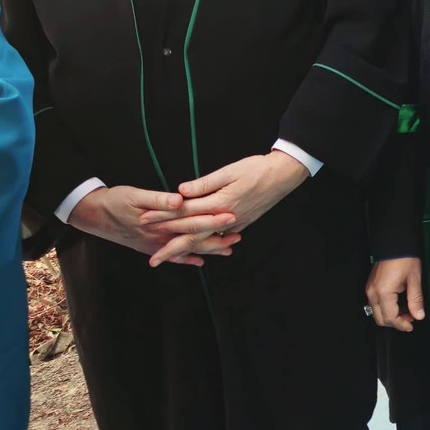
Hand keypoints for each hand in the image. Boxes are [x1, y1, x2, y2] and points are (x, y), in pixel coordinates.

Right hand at [69, 185, 239, 264]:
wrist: (91, 214)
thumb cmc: (114, 200)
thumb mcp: (135, 194)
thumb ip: (157, 198)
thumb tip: (179, 201)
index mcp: (159, 221)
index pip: (191, 221)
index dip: (211, 220)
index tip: (231, 218)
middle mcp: (159, 236)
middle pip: (193, 238)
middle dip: (216, 239)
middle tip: (238, 237)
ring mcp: (153, 243)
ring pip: (186, 249)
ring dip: (207, 249)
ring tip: (228, 249)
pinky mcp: (148, 245)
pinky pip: (171, 255)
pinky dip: (185, 258)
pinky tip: (199, 261)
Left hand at [141, 151, 307, 266]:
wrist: (284, 175)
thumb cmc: (257, 169)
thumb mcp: (230, 171)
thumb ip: (204, 183)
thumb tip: (180, 191)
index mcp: (219, 203)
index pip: (184, 212)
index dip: (163, 216)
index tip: (144, 220)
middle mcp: (226, 218)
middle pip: (193, 236)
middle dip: (171, 247)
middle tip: (153, 260)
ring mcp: (235, 224)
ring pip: (206, 242)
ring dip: (187, 252)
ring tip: (171, 260)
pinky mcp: (242, 224)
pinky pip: (219, 240)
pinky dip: (206, 247)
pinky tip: (198, 252)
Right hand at [367, 258, 426, 332]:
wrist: (395, 243)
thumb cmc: (405, 259)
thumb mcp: (414, 280)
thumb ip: (416, 300)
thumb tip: (419, 316)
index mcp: (383, 293)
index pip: (390, 317)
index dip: (401, 325)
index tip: (411, 326)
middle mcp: (372, 293)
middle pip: (380, 318)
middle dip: (396, 322)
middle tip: (411, 319)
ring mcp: (370, 290)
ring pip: (377, 312)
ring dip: (391, 316)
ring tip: (407, 310)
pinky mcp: (371, 286)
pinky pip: (376, 304)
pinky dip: (386, 308)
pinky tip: (399, 304)